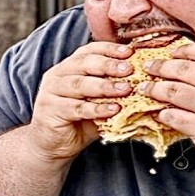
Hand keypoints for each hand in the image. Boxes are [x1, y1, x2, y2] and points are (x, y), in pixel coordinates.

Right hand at [25, 40, 134, 159]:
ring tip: (125, 89)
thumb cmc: (77, 122)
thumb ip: (113, 92)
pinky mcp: (50, 110)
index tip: (129, 52)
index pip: (89, 50)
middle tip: (129, 69)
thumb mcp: (97, 102)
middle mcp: (57, 75)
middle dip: (109, 65)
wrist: (52, 146)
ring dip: (105, 86)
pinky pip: (77, 107)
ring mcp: (51, 92)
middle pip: (84, 64)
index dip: (109, 49)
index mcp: (68, 67)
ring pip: (80, 84)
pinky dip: (96, 108)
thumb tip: (144, 84)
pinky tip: (112, 110)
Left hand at [140, 41, 194, 177]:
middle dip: (161, 66)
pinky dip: (163, 113)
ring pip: (173, 91)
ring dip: (154, 88)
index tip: (173, 53)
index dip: (184, 50)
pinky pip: (174, 117)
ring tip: (145, 88)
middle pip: (183, 69)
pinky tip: (159, 112)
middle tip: (150, 67)